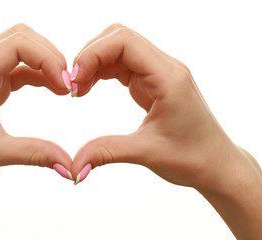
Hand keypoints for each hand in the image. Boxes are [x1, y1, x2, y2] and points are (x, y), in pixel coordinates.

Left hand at [0, 24, 72, 238]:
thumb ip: (35, 153)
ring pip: (19, 49)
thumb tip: (70, 165)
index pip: (16, 44)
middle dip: (48, 55)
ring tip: (63, 87)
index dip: (47, 58)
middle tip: (67, 83)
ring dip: (44, 62)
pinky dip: (38, 74)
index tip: (65, 85)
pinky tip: (52, 88)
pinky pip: (17, 68)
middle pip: (19, 38)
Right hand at [69, 24, 261, 238]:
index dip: (92, 54)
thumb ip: (106, 152)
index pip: (124, 41)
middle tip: (72, 85)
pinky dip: (101, 72)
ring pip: (118, 49)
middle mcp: (164, 67)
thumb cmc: (193, 157)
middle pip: (118, 38)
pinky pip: (121, 65)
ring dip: (93, 63)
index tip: (74, 81)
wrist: (216, 164)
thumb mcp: (147, 153)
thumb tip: (73, 166)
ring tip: (77, 89)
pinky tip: (88, 88)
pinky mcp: (152, 82)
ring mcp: (158, 73)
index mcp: (168, 77)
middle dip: (89, 56)